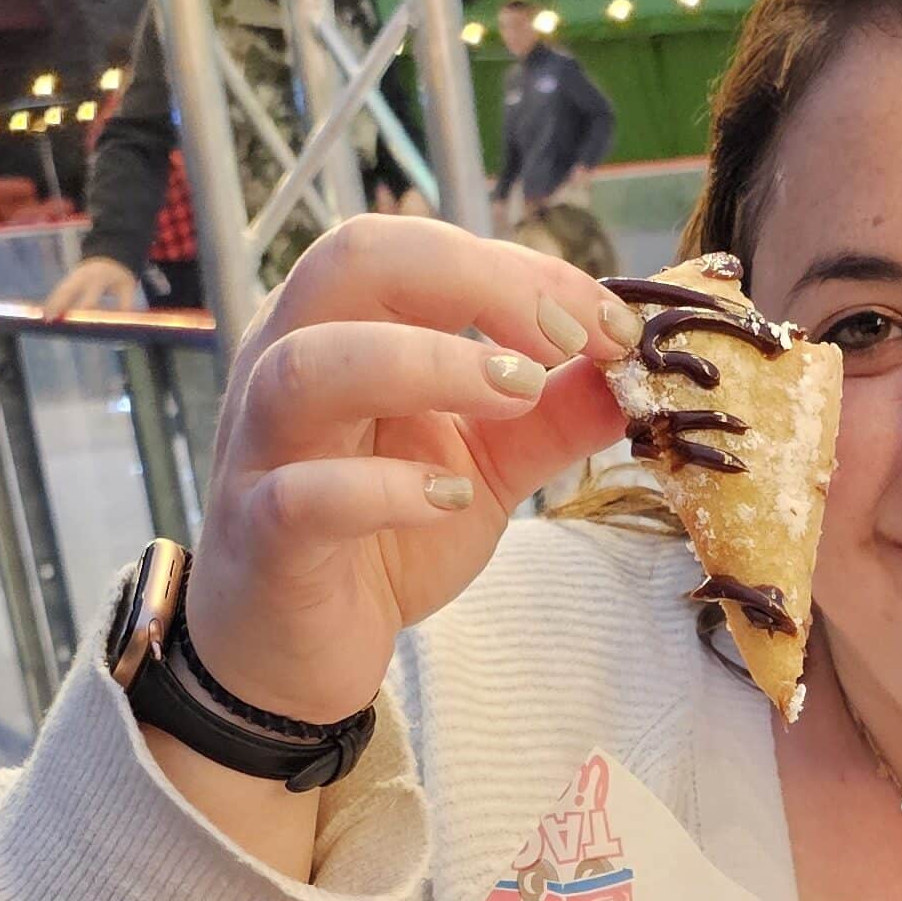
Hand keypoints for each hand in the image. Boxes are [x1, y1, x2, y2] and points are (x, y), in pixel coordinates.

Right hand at [41, 253, 142, 320]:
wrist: (110, 256)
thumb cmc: (119, 275)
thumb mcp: (128, 287)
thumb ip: (126, 304)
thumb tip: (124, 324)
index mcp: (99, 279)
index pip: (90, 298)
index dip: (82, 310)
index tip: (78, 324)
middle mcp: (83, 276)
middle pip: (68, 292)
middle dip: (58, 305)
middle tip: (49, 319)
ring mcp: (74, 275)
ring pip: (60, 290)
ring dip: (51, 303)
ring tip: (43, 317)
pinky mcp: (69, 278)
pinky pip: (59, 289)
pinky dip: (51, 299)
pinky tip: (45, 311)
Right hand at [184, 212, 636, 728]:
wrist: (299, 651)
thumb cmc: (382, 535)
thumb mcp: (487, 463)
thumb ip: (555, 414)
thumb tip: (639, 371)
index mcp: (342, 325)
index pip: (424, 249)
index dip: (526, 271)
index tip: (613, 324)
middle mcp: (286, 362)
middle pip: (352, 261)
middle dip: (476, 282)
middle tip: (564, 342)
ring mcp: (263, 449)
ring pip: (310, 366)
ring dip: (426, 364)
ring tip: (517, 397)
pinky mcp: (262, 536)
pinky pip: (304, 495)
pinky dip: (385, 489)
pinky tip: (449, 500)